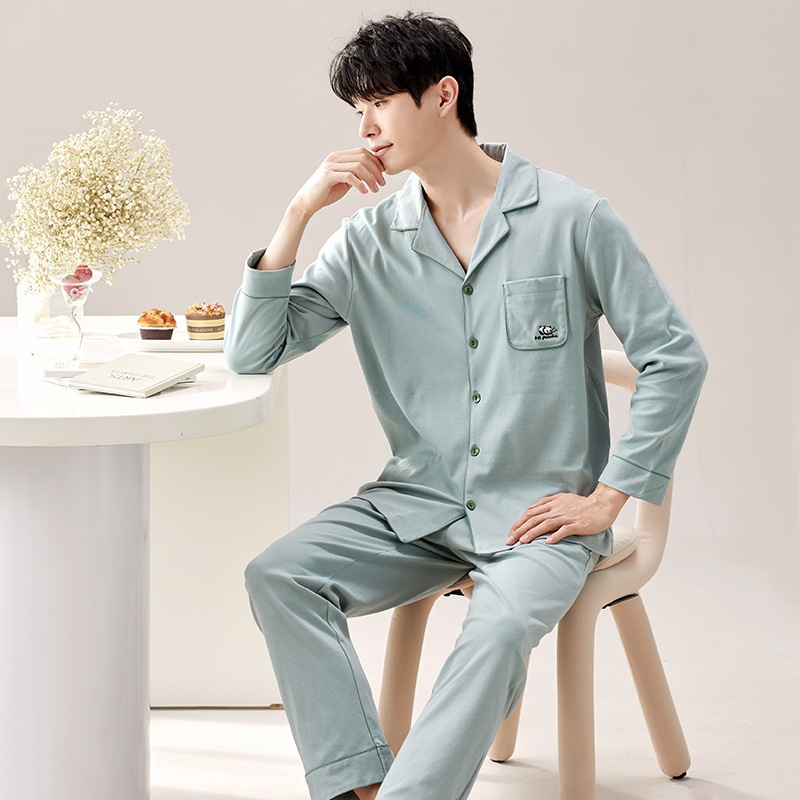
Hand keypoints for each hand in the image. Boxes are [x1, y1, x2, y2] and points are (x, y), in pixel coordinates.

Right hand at [291, 148, 386, 216]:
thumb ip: (355, 175)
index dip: (376, 162)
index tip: (383, 174)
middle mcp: (334, 157)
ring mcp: (330, 165)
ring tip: (375, 189)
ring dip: (370, 178)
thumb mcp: (344, 181)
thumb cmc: (326, 192)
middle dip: (376, 170)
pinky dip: (360, 184)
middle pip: (363, 157)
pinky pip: (349, 176)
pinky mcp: (328, 176)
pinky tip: (364, 191)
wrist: (307, 201)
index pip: (362, 152)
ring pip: (358, 166)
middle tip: (382, 183)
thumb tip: (371, 173)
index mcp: (339, 156)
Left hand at [506, 484, 628, 545]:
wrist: (601, 505)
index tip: (511, 532)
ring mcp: (567, 516)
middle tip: (510, 540)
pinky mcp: (577, 524)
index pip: (531, 512)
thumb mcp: (562, 499)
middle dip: (520, 529)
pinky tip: (548, 543)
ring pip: (546, 524)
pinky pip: (564, 530)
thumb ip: (547, 503)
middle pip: (534, 519)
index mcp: (552, 503)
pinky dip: (556, 536)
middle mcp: (557, 509)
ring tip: (523, 541)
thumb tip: (532, 509)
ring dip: (533, 533)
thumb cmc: (581, 504)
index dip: (519, 522)